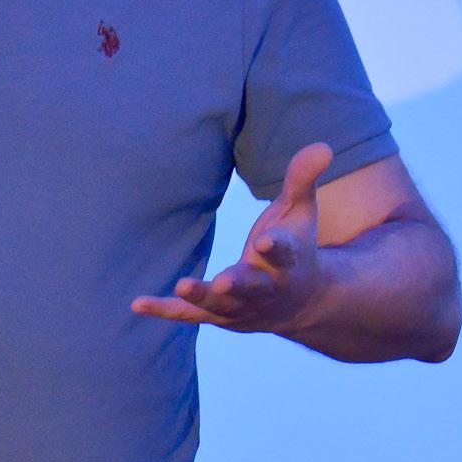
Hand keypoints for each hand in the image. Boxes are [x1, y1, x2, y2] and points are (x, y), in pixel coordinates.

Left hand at [131, 142, 332, 334]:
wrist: (302, 302)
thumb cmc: (296, 248)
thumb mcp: (300, 213)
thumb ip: (302, 180)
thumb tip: (322, 145)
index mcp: (288, 261)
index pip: (284, 252)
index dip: (276, 246)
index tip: (265, 240)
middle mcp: (267, 288)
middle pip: (253, 287)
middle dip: (239, 285)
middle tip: (225, 282)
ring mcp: (242, 306)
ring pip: (221, 305)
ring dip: (202, 297)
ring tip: (183, 285)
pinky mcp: (219, 315)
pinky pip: (190, 314)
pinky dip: (166, 309)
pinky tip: (139, 303)